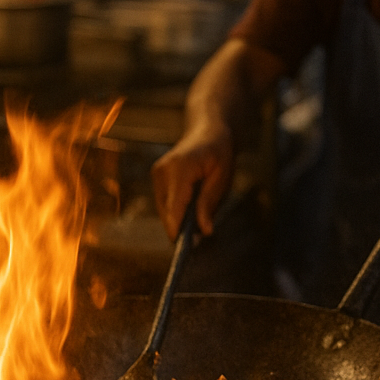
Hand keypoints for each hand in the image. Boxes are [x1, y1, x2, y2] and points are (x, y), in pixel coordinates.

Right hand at [152, 121, 233, 239]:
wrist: (207, 132)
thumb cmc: (218, 152)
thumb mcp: (222, 177)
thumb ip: (210, 203)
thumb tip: (203, 231)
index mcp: (180, 168)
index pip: (175, 205)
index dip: (177, 228)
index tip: (184, 248)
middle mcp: (163, 171)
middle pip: (167, 212)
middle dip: (182, 227)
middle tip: (200, 237)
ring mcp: (157, 175)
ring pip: (165, 211)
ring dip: (180, 218)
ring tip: (199, 215)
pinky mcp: (157, 179)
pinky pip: (165, 204)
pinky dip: (177, 211)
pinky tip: (192, 206)